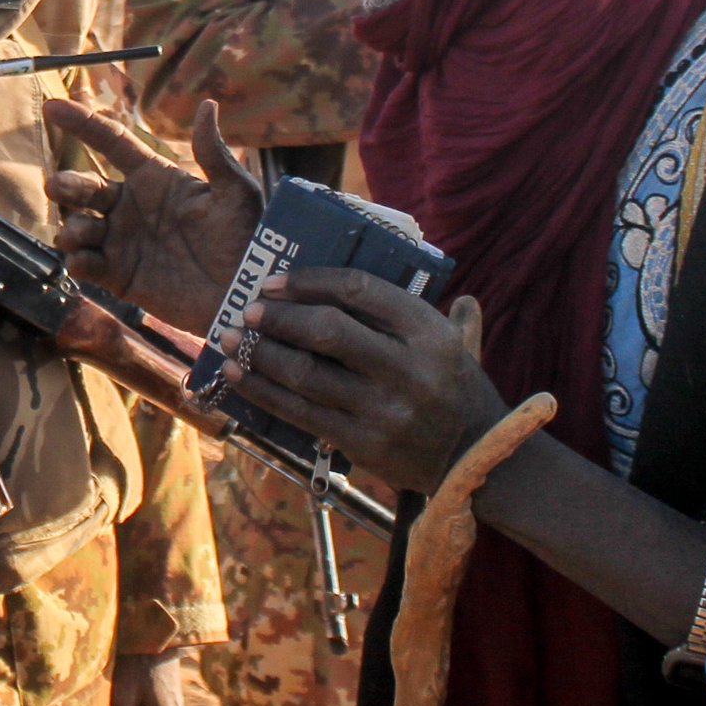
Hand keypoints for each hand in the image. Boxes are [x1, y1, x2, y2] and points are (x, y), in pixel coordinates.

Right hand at [44, 97, 262, 335]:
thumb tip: (207, 104)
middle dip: (66, 184)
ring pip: (79, 226)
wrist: (246, 295)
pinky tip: (82, 261)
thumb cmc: (246, 238)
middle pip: (85, 186)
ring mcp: (123, 241)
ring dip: (72, 227)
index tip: (51, 107)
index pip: (111, 142)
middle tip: (57, 187)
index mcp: (154, 178)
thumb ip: (214, 153)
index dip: (82, 123)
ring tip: (80, 234)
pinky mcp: (120, 276)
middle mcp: (131, 206)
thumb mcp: (235, 193)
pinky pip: (87, 264)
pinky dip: (78, 260)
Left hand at [220, 272, 507, 495]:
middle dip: (279, 317)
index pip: (360, 290)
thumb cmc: (453, 386)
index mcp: (429, 333)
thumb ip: (409, 301)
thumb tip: (373, 247)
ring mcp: (384, 411)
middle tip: (247, 309)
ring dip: (258, 354)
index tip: (274, 280)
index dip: (311, 281)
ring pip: (306, 374)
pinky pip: (300, 413)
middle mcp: (408, 370)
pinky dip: (262, 391)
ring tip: (227, 339)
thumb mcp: (451, 338)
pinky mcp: (363, 444)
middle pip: (328, 331)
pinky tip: (236, 375)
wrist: (477, 459)